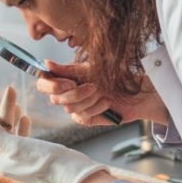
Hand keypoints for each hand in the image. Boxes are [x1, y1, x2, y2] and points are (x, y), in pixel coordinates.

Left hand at [0, 89, 106, 182]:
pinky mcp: (36, 157)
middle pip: (0, 137)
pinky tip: (26, 117)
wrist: (72, 171)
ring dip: (12, 119)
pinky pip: (24, 140)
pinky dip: (23, 128)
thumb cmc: (42, 159)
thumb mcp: (15, 144)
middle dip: (3, 115)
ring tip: (17, 104)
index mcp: (1, 163)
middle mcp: (10, 163)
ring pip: (12, 137)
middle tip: (10, 92)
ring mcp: (24, 161)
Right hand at [36, 61, 168, 126]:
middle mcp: (68, 95)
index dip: (51, 85)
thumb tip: (46, 63)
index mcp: (65, 79)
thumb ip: (67, 69)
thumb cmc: (114, 75)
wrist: (138, 91)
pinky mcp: (87, 119)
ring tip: (103, 92)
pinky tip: (107, 102)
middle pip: (55, 99)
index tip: (69, 82)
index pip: (43, 84)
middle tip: (94, 86)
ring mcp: (77, 108)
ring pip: (69, 108)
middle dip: (76, 92)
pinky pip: (82, 117)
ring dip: (89, 99)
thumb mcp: (90, 69)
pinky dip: (96, 108)